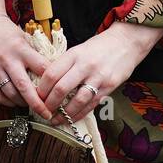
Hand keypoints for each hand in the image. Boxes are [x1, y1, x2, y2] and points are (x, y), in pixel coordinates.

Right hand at [0, 15, 54, 119]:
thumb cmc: (7, 32)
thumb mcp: (25, 38)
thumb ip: (35, 55)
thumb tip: (51, 72)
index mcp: (21, 49)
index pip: (41, 67)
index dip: (51, 81)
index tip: (58, 91)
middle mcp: (7, 60)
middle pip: (24, 86)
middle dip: (37, 103)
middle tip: (47, 114)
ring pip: (11, 94)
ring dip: (23, 103)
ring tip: (31, 105)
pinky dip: (9, 102)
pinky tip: (16, 102)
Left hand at [34, 22, 162, 125]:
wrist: (126, 42)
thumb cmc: (99, 46)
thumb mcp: (79, 49)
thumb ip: (65, 64)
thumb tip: (47, 82)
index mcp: (74, 54)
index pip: (51, 73)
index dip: (41, 88)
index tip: (36, 96)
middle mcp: (85, 66)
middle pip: (61, 88)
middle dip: (49, 104)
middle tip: (42, 111)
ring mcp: (98, 77)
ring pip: (77, 101)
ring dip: (63, 114)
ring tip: (54, 120)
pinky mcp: (109, 88)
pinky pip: (91, 105)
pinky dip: (79, 114)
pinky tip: (70, 119)